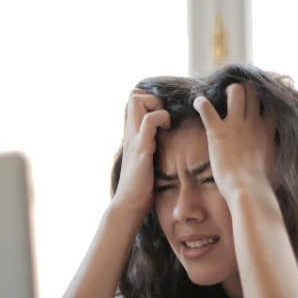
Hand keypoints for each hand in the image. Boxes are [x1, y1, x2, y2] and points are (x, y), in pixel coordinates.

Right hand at [111, 89, 170, 218]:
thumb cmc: (142, 185)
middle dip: (153, 98)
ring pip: (138, 100)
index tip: (164, 115)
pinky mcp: (141, 148)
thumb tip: (167, 139)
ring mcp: (135, 138)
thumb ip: (152, 144)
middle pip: (134, 94)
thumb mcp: (147, 158)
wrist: (130, 204)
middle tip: (165, 117)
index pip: (135, 97)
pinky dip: (160, 119)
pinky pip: (148, 122)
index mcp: (133, 133)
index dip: (151, 99)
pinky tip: (166, 131)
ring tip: (165, 124)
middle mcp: (131, 132)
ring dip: (156, 106)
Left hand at [193, 83, 276, 199]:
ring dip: (226, 91)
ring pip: (235, 91)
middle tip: (235, 97)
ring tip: (220, 98)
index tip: (257, 103)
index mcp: (267, 131)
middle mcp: (253, 123)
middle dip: (245, 89)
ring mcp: (236, 125)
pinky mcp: (218, 132)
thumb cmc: (264, 185)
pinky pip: (206, 107)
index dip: (264, 100)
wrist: (249, 191)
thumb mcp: (279, 167)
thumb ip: (278, 157)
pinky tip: (198, 103)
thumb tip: (282, 162)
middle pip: (253, 91)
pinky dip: (200, 102)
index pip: (270, 104)